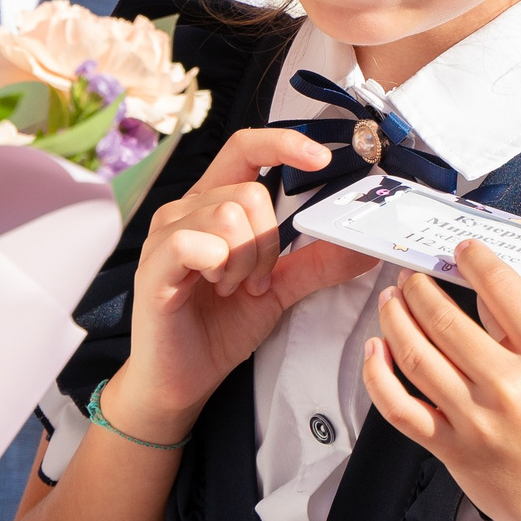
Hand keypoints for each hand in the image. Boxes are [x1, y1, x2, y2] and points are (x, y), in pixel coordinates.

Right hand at [108, 126, 374, 436]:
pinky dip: (218, 267)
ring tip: (231, 288)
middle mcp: (186, 210)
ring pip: (227, 215)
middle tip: (256, 280)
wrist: (181, 378)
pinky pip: (196, 242)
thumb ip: (318, 262)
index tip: (321, 158)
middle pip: (249, 192)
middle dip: (268, 242)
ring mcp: (166, 234)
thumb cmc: (217, 328)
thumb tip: (365, 244)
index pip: (246, 147)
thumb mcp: (280, 289)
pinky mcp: (154, 263)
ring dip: (244, 261)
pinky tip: (211, 288)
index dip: (284, 142)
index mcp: (214, 204)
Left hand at [363, 242, 520, 520]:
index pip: (504, 289)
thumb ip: (520, 333)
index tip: (462, 250)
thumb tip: (481, 290)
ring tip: (392, 301)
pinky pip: (398, 407)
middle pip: (445, 319)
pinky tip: (375, 351)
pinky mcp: (450, 450)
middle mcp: (510, 388)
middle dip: (418, 287)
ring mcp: (475, 421)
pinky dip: (377, 375)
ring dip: (394, 319)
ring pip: (415, 356)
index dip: (475, 259)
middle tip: (411, 275)